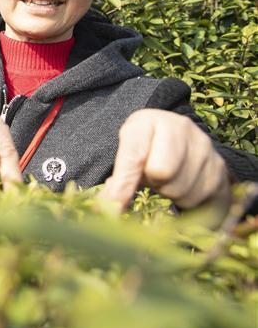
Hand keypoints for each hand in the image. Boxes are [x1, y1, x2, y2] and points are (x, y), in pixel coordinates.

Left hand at [99, 109, 231, 210]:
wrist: (185, 144)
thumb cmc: (147, 148)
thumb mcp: (129, 153)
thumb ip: (120, 178)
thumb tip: (108, 207)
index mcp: (148, 120)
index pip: (134, 156)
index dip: (124, 183)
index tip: (114, 203)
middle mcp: (180, 126)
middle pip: (162, 173)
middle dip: (153, 182)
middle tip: (152, 176)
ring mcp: (203, 146)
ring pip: (179, 189)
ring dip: (168, 192)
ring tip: (167, 178)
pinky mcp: (219, 166)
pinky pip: (197, 198)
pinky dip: (185, 198)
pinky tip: (182, 183)